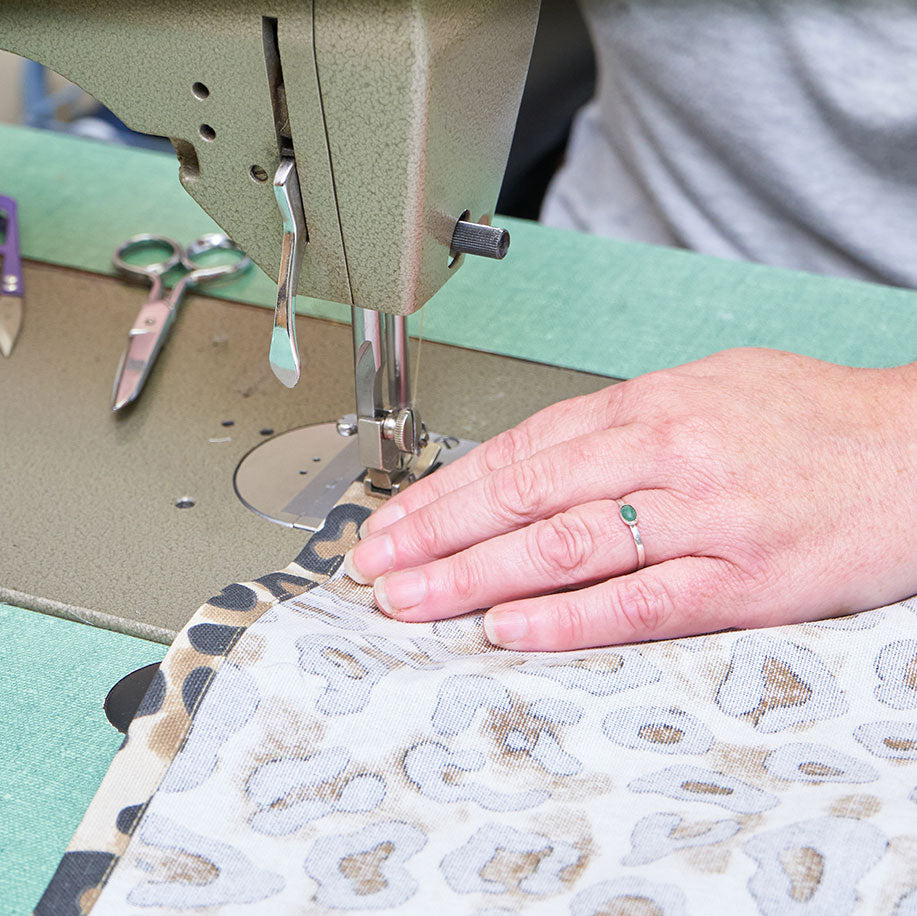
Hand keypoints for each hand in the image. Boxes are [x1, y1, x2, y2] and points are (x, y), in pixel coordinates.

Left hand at [343, 348, 916, 650]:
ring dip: (474, 576)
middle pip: (522, 496)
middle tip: (375, 566)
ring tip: (413, 601)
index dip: (444, 490)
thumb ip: (619, 426)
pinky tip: (510, 628)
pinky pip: (640, 602)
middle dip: (435, 535)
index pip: (519, 451)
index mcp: (649, 405)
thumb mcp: (704, 391)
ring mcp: (704, 516)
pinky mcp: (744, 579)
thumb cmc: (810, 421)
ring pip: (564, 546)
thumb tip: (539, 461)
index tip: (394, 520)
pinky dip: (568, 618)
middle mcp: (665, 453)